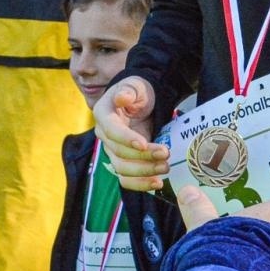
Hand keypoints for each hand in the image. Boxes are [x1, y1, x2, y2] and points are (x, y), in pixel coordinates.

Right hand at [94, 76, 167, 190]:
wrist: (141, 102)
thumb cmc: (137, 92)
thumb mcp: (135, 86)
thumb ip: (128, 91)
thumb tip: (122, 98)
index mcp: (103, 114)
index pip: (111, 130)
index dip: (126, 139)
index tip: (144, 144)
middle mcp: (104, 135)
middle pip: (118, 152)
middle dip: (143, 156)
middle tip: (166, 153)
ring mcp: (112, 150)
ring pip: (122, 169)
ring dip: (144, 171)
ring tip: (165, 167)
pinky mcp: (123, 161)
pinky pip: (127, 178)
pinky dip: (140, 184)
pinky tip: (157, 183)